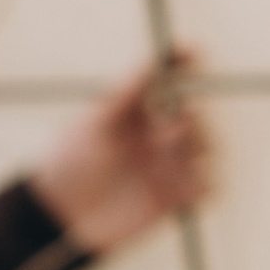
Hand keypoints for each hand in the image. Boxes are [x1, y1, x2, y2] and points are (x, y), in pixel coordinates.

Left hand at [30, 51, 214, 257]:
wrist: (63, 215)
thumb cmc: (71, 162)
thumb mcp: (96, 120)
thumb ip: (128, 90)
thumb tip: (157, 58)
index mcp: (136, 110)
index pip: (169, 80)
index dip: (185, 63)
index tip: (195, 54)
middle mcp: (155, 134)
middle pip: (194, 113)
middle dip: (190, 115)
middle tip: (166, 127)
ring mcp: (167, 165)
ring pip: (206, 146)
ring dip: (197, 143)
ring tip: (168, 150)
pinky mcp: (173, 197)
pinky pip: (206, 186)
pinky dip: (205, 181)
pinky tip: (187, 182)